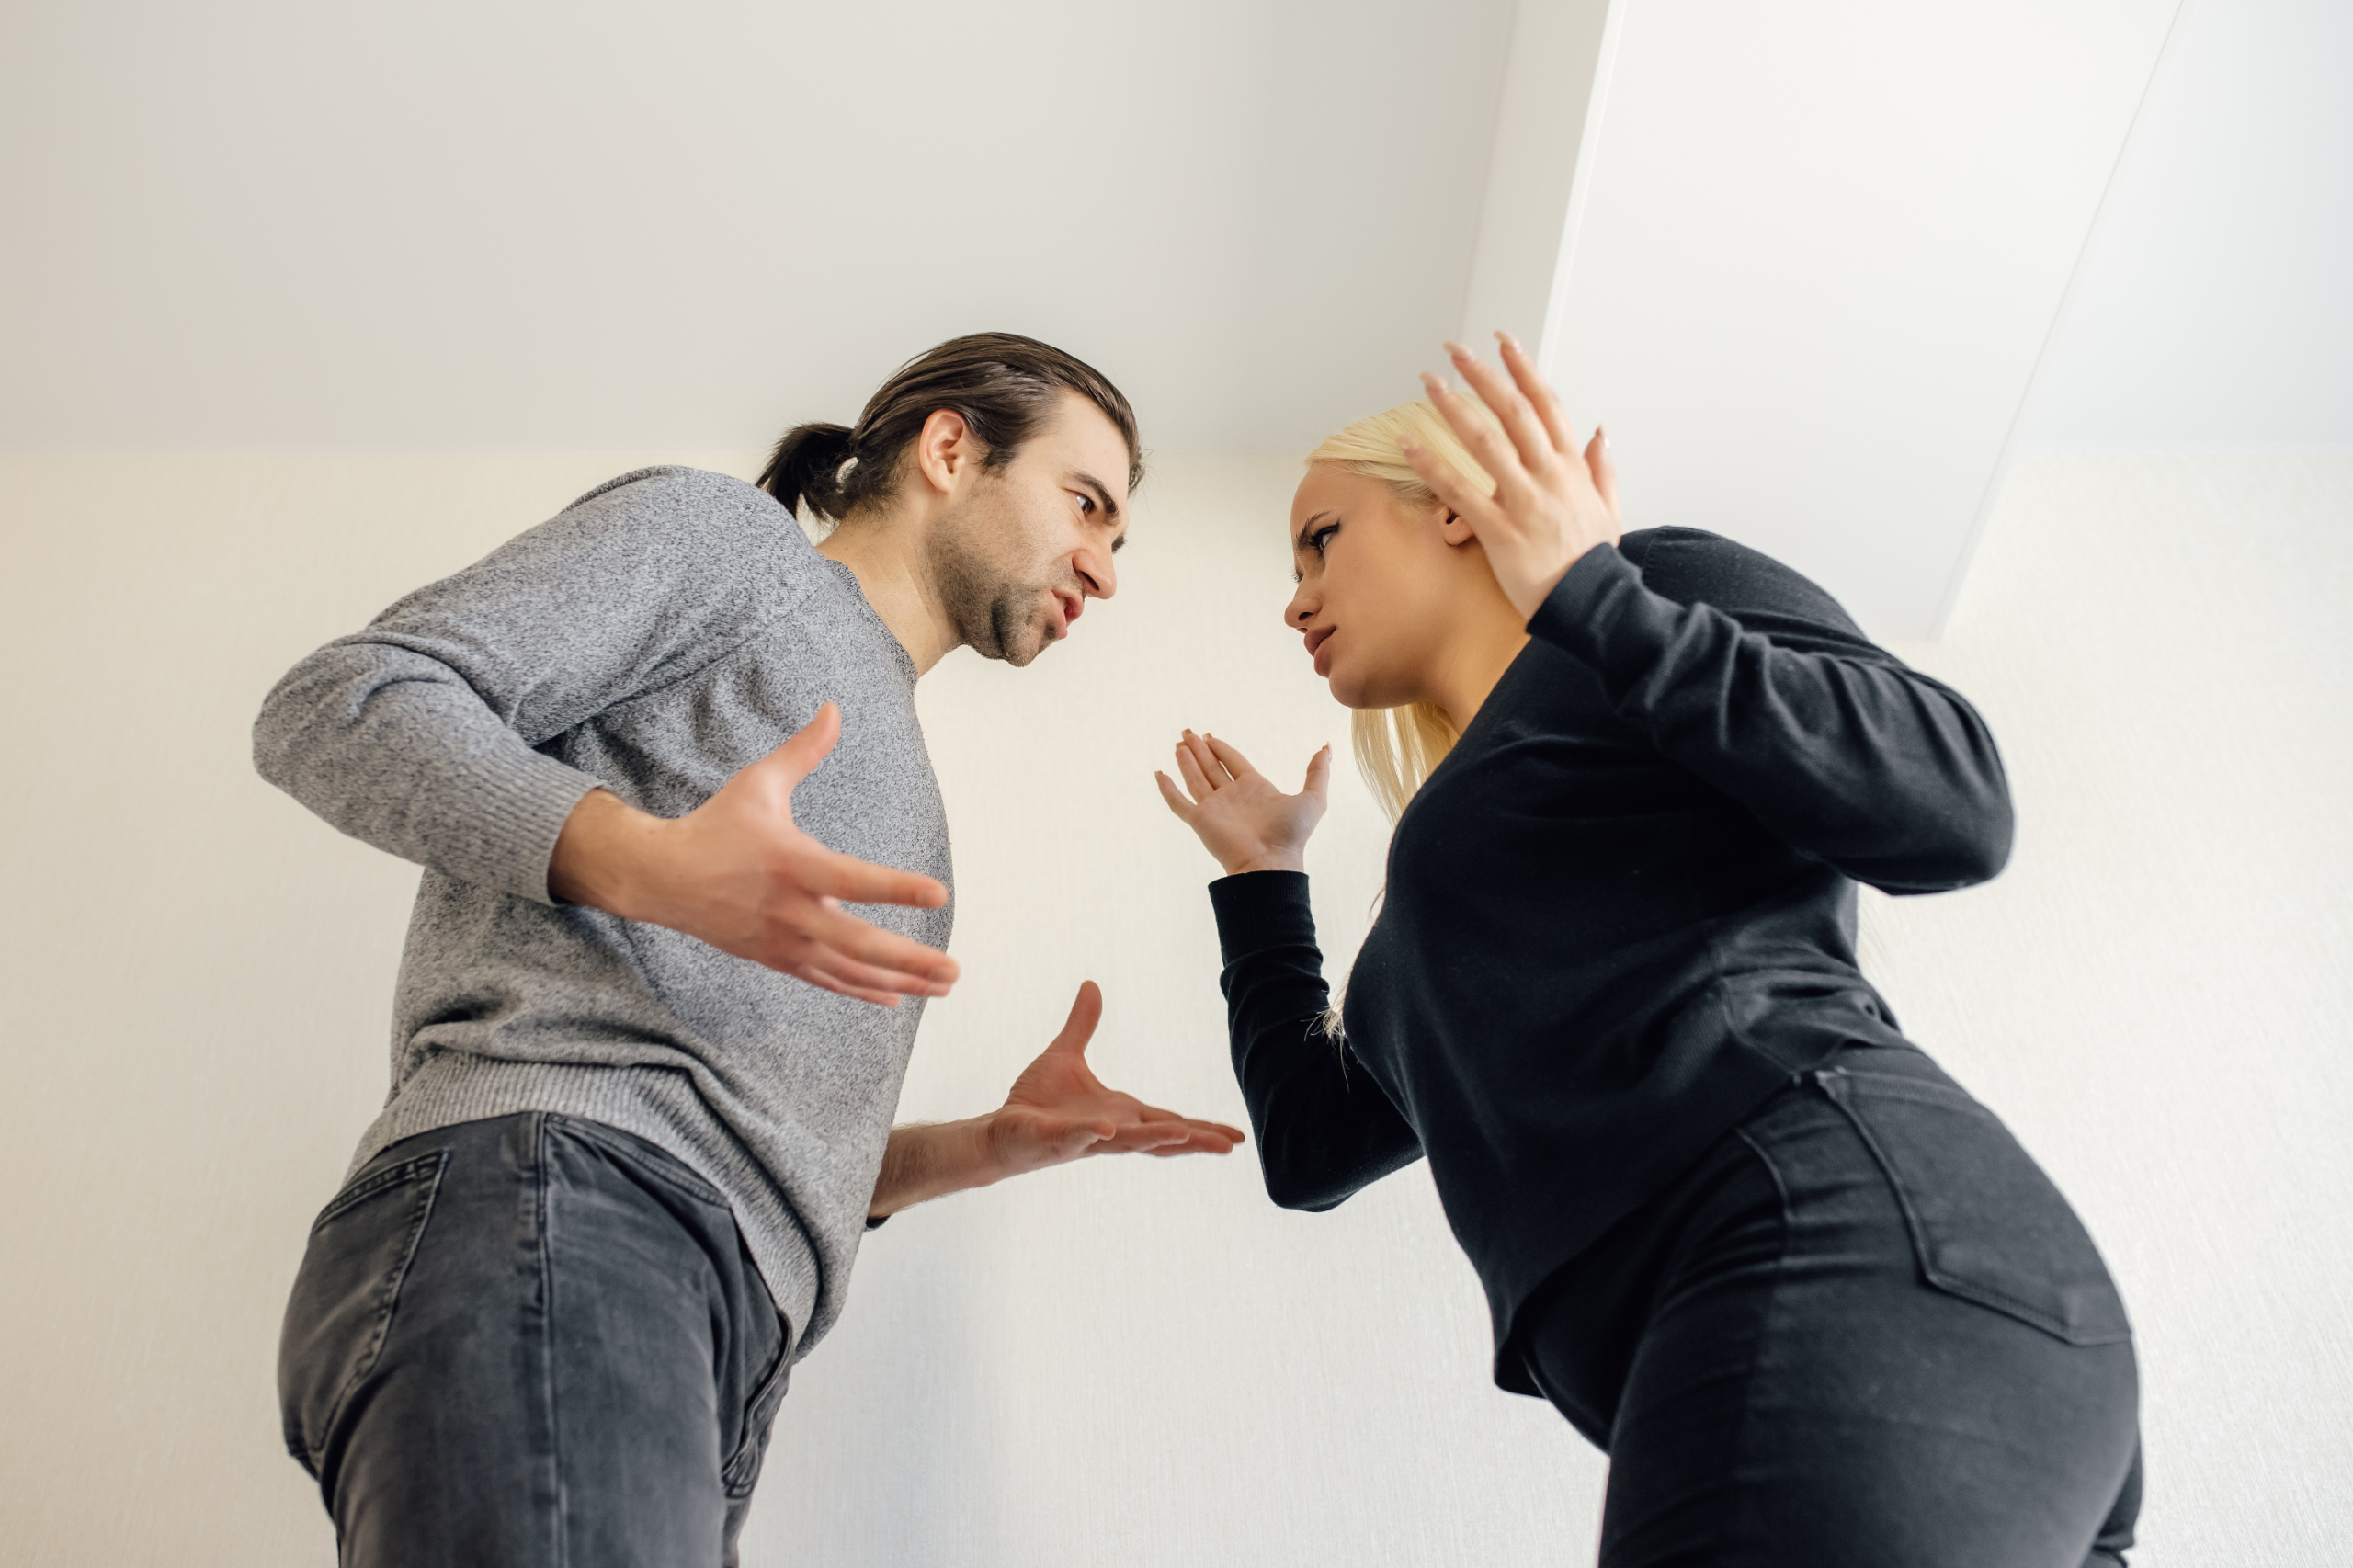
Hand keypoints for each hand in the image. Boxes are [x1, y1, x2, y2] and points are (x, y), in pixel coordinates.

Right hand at [548, 701, 957, 1006]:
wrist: (660, 879)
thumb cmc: (714, 827)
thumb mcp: (757, 783)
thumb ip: (803, 751)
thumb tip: (834, 709)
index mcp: (791, 863)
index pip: (852, 879)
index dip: (896, 887)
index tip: (940, 892)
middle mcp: (790, 909)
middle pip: (857, 942)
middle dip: (909, 959)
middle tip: (954, 969)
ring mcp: (783, 941)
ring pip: (848, 970)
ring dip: (899, 980)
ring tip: (944, 986)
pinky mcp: (776, 959)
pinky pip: (827, 980)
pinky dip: (863, 990)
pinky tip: (898, 996)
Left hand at [868, 982, 1245, 1216]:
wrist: (1001, 1129)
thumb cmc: (1036, 1101)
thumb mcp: (1066, 1054)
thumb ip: (1082, 1024)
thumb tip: (1092, 986)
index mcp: (1121, 1112)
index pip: (1168, 1120)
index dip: (1201, 1126)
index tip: (1234, 1136)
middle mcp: (1112, 1129)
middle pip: (1162, 1137)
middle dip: (1196, 1140)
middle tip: (1231, 1144)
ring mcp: (1086, 1138)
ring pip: (1128, 1140)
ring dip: (1157, 1139)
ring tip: (1187, 1136)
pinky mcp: (1056, 1140)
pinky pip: (1078, 1137)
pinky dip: (1093, 1133)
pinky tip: (1109, 1130)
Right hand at [1154, 730, 1329, 876]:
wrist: (1270, 862)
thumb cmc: (1291, 835)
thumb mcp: (1313, 798)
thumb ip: (1318, 773)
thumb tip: (1326, 748)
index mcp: (1254, 788)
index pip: (1232, 762)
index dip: (1220, 748)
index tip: (1208, 736)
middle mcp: (1232, 797)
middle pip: (1211, 767)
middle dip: (1199, 749)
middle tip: (1187, 733)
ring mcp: (1214, 809)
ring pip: (1195, 779)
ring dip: (1186, 761)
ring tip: (1177, 744)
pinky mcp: (1200, 821)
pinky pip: (1179, 802)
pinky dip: (1168, 789)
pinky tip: (1160, 774)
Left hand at [1407, 332, 1620, 621]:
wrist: (1595, 605)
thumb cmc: (1594, 561)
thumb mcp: (1610, 508)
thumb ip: (1602, 467)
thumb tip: (1600, 431)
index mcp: (1573, 467)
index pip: (1546, 404)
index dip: (1523, 369)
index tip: (1503, 341)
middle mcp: (1549, 476)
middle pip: (1513, 412)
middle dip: (1483, 375)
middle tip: (1454, 350)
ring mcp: (1524, 502)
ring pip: (1486, 442)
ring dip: (1454, 407)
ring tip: (1429, 382)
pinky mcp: (1501, 531)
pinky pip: (1461, 491)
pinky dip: (1433, 466)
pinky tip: (1410, 446)